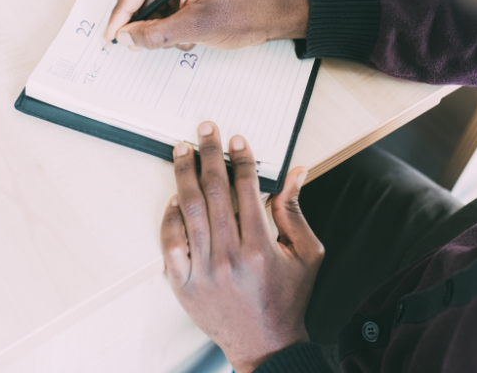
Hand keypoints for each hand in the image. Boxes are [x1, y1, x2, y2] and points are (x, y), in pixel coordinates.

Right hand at [102, 0, 309, 50]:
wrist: (278, 11)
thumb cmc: (248, 13)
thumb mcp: (198, 28)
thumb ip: (157, 34)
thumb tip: (126, 37)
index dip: (121, 13)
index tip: (112, 36)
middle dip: (137, 17)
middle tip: (138, 43)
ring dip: (157, 21)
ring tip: (179, 39)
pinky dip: (168, 18)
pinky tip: (187, 33)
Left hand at [161, 122, 323, 372]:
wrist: (265, 345)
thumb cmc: (287, 299)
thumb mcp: (306, 255)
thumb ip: (296, 211)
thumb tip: (296, 172)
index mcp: (260, 247)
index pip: (246, 188)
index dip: (241, 159)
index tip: (236, 140)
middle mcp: (229, 256)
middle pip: (214, 191)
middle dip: (209, 154)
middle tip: (205, 130)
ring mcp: (203, 270)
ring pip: (189, 209)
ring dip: (184, 174)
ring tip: (182, 150)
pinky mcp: (183, 283)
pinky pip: (170, 241)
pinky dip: (170, 216)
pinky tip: (175, 196)